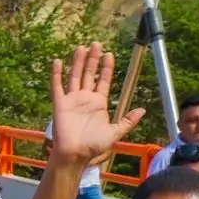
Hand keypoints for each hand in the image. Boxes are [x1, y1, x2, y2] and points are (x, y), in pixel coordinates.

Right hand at [46, 43, 144, 165]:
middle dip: (93, 59)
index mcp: (98, 103)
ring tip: (81, 47)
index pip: (103, 80)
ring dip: (78, 62)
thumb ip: (127, 121)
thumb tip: (142, 110)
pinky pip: (57, 86)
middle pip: (89, 74)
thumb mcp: (115, 132)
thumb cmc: (94, 145)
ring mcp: (72, 99)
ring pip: (74, 76)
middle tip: (96, 44)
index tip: (109, 54)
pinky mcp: (60, 103)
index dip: (106, 68)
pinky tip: (58, 62)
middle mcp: (85, 98)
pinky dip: (57, 74)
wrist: (75, 153)